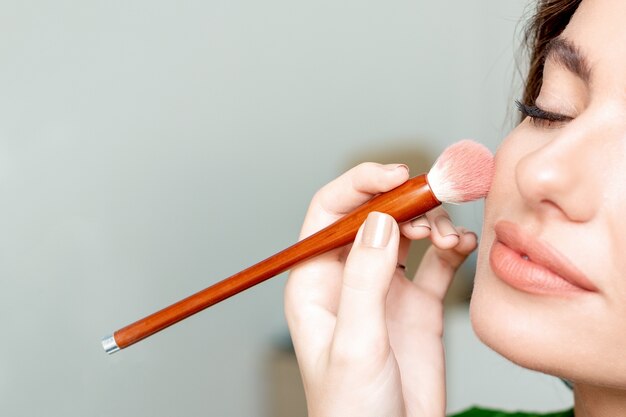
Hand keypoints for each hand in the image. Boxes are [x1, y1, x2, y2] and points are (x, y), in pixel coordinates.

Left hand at [284, 163, 477, 416]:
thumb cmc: (352, 410)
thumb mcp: (356, 344)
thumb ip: (365, 280)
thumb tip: (377, 220)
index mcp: (315, 281)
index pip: (330, 212)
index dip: (360, 185)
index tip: (397, 176)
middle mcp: (348, 278)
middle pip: (372, 214)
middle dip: (404, 200)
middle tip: (435, 199)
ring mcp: (383, 289)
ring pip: (406, 232)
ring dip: (430, 223)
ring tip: (447, 238)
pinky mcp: (415, 304)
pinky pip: (435, 261)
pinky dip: (451, 248)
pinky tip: (462, 250)